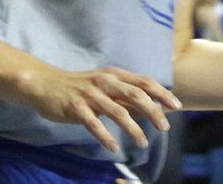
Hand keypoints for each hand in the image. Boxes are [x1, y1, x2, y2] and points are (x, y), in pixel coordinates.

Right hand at [21, 61, 179, 154]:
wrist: (45, 84)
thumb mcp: (105, 88)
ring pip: (117, 110)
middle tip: (164, 127)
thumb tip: (153, 109)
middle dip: (152, 110)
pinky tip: (114, 147)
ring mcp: (89, 94)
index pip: (143, 81)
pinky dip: (105, 136)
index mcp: (113, 75)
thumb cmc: (79, 87)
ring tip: (142, 143)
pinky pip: (93, 123)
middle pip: (134, 94)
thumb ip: (126, 97)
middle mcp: (104, 81)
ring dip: (133, 128)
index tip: (177, 107)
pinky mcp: (76, 107)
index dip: (161, 93)